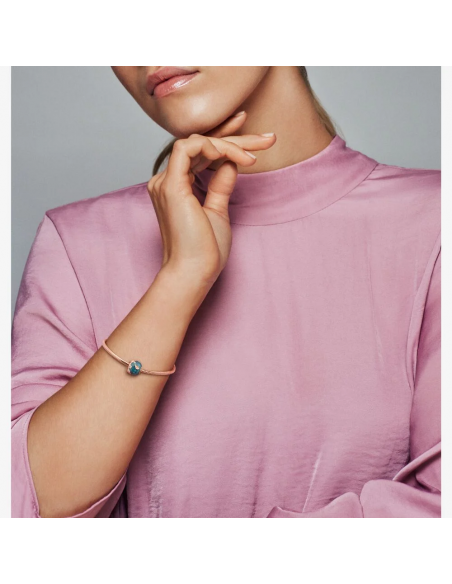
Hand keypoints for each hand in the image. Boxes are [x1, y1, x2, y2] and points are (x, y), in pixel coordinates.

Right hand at [147, 112, 275, 289]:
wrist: (194, 273)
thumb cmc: (204, 251)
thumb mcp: (218, 211)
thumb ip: (220, 185)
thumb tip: (231, 163)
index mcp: (175, 187)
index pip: (199, 152)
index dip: (224, 137)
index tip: (251, 133)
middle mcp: (166, 181)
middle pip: (201, 145)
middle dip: (235, 136)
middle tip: (268, 138)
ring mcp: (165, 182)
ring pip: (196, 142)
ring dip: (228, 143)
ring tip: (254, 155)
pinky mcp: (170, 186)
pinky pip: (188, 148)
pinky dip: (210, 146)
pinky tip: (231, 154)